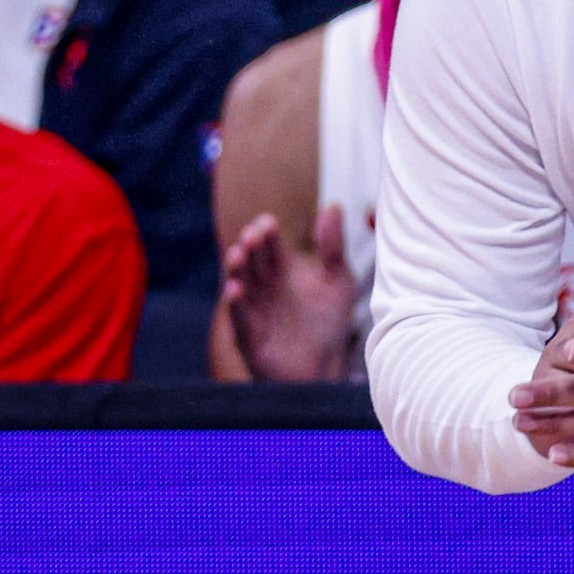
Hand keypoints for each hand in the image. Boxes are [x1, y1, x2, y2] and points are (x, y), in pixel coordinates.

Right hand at [223, 205, 360, 380]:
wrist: (328, 367)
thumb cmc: (330, 323)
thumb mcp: (337, 280)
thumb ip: (333, 246)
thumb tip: (334, 206)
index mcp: (281, 270)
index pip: (269, 244)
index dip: (266, 233)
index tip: (268, 223)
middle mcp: (263, 287)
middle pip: (251, 260)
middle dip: (249, 246)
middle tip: (254, 235)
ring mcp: (253, 311)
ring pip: (239, 284)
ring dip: (236, 268)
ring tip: (239, 253)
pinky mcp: (249, 337)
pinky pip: (239, 319)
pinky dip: (235, 304)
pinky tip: (235, 289)